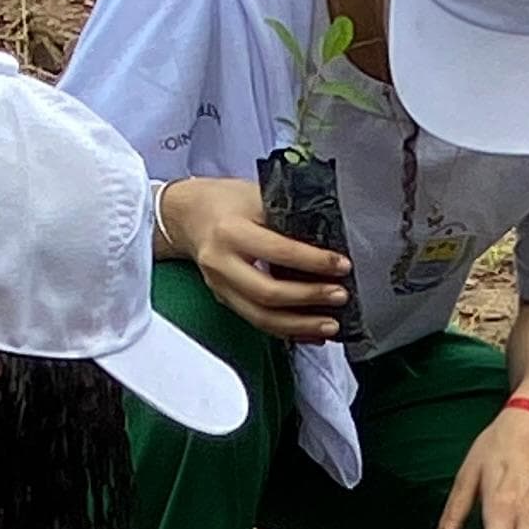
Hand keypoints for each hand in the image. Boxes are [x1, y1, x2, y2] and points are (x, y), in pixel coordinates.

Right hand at [161, 179, 350, 343]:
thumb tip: (330, 242)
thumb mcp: (256, 195)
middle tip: (340, 296)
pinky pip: (257, 321)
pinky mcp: (224, 299)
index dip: (314, 262)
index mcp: (230, 231)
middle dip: (309, 298)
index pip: (279, 252)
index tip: (342, 266)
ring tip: (330, 326)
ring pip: (260, 317)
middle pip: (267, 293)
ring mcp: (220, 286)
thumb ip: (287, 217)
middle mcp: (221, 263)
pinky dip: (286, 331)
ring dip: (299, 325)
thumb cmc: (226, 201)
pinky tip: (310, 333)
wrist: (187, 214)